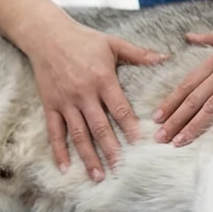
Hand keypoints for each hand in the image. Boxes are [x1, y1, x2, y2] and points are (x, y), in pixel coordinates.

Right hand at [24, 22, 167, 181]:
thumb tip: (166, 58)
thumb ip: (139, 54)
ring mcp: (66, 101)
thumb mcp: (113, 43)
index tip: (140, 145)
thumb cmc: (83, 39)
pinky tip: (65, 168)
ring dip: (88, 157)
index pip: (120, 109)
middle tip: (121, 170)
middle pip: (100, 127)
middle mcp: (84, 93)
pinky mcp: (51, 105)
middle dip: (111, 150)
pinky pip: (54, 132)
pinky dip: (59, 151)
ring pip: (78, 134)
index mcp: (102, 79)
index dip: (130, 128)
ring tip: (98, 176)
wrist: (46, 35)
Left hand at [153, 9, 212, 146]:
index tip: (158, 116)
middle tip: (159, 136)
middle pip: (193, 98)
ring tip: (177, 141)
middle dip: (174, 119)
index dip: (172, 101)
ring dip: (191, 125)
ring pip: (208, 106)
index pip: (188, 83)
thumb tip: (189, 36)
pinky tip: (209, 135)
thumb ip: (210, 37)